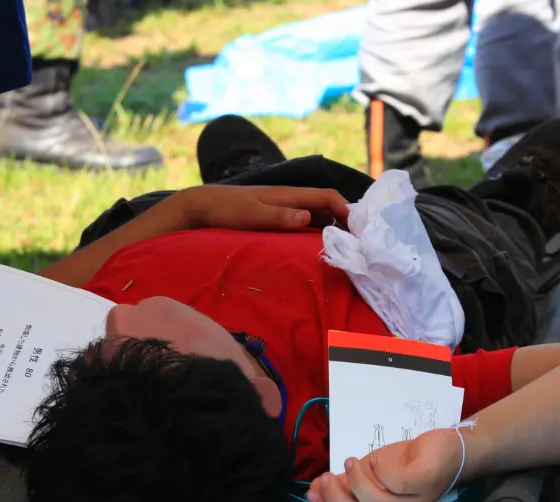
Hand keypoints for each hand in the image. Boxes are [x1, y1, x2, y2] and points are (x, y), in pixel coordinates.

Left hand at [179, 185, 349, 231]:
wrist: (200, 207)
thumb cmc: (225, 209)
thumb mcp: (251, 214)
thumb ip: (279, 216)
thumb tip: (308, 216)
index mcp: (287, 195)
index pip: (326, 196)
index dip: (346, 209)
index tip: (358, 229)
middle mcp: (288, 199)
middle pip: (325, 205)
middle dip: (343, 219)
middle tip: (357, 242)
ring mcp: (281, 208)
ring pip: (315, 215)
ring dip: (330, 227)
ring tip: (343, 247)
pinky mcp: (274, 218)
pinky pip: (302, 223)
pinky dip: (314, 231)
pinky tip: (316, 247)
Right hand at [307, 429, 462, 501]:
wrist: (445, 450)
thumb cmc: (404, 466)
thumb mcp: (368, 477)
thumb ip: (344, 486)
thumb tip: (313, 489)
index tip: (311, 494)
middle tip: (325, 478)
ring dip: (357, 484)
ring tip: (350, 463)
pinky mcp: (425, 483)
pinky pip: (398, 483)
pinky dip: (380, 472)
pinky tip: (374, 461)